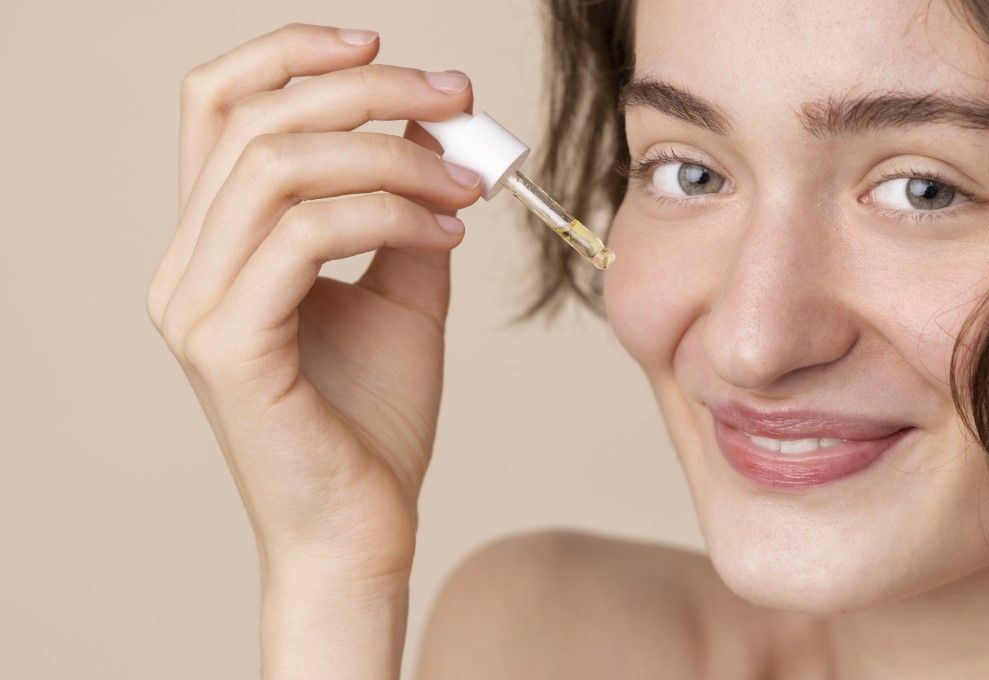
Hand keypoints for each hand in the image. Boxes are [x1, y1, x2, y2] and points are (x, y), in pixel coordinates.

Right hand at [147, 23, 481, 584]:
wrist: (363, 527)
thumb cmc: (376, 417)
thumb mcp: (402, 289)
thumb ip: (403, 208)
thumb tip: (429, 128)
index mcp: (215, 245)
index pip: (219, 108)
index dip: (292, 54)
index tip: (383, 45)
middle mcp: (186, 266)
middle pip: (257, 121)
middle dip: (367, 91)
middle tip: (456, 98)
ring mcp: (196, 305)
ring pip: (279, 168)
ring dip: (390, 156)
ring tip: (468, 183)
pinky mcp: (228, 345)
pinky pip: (303, 234)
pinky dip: (387, 213)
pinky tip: (446, 229)